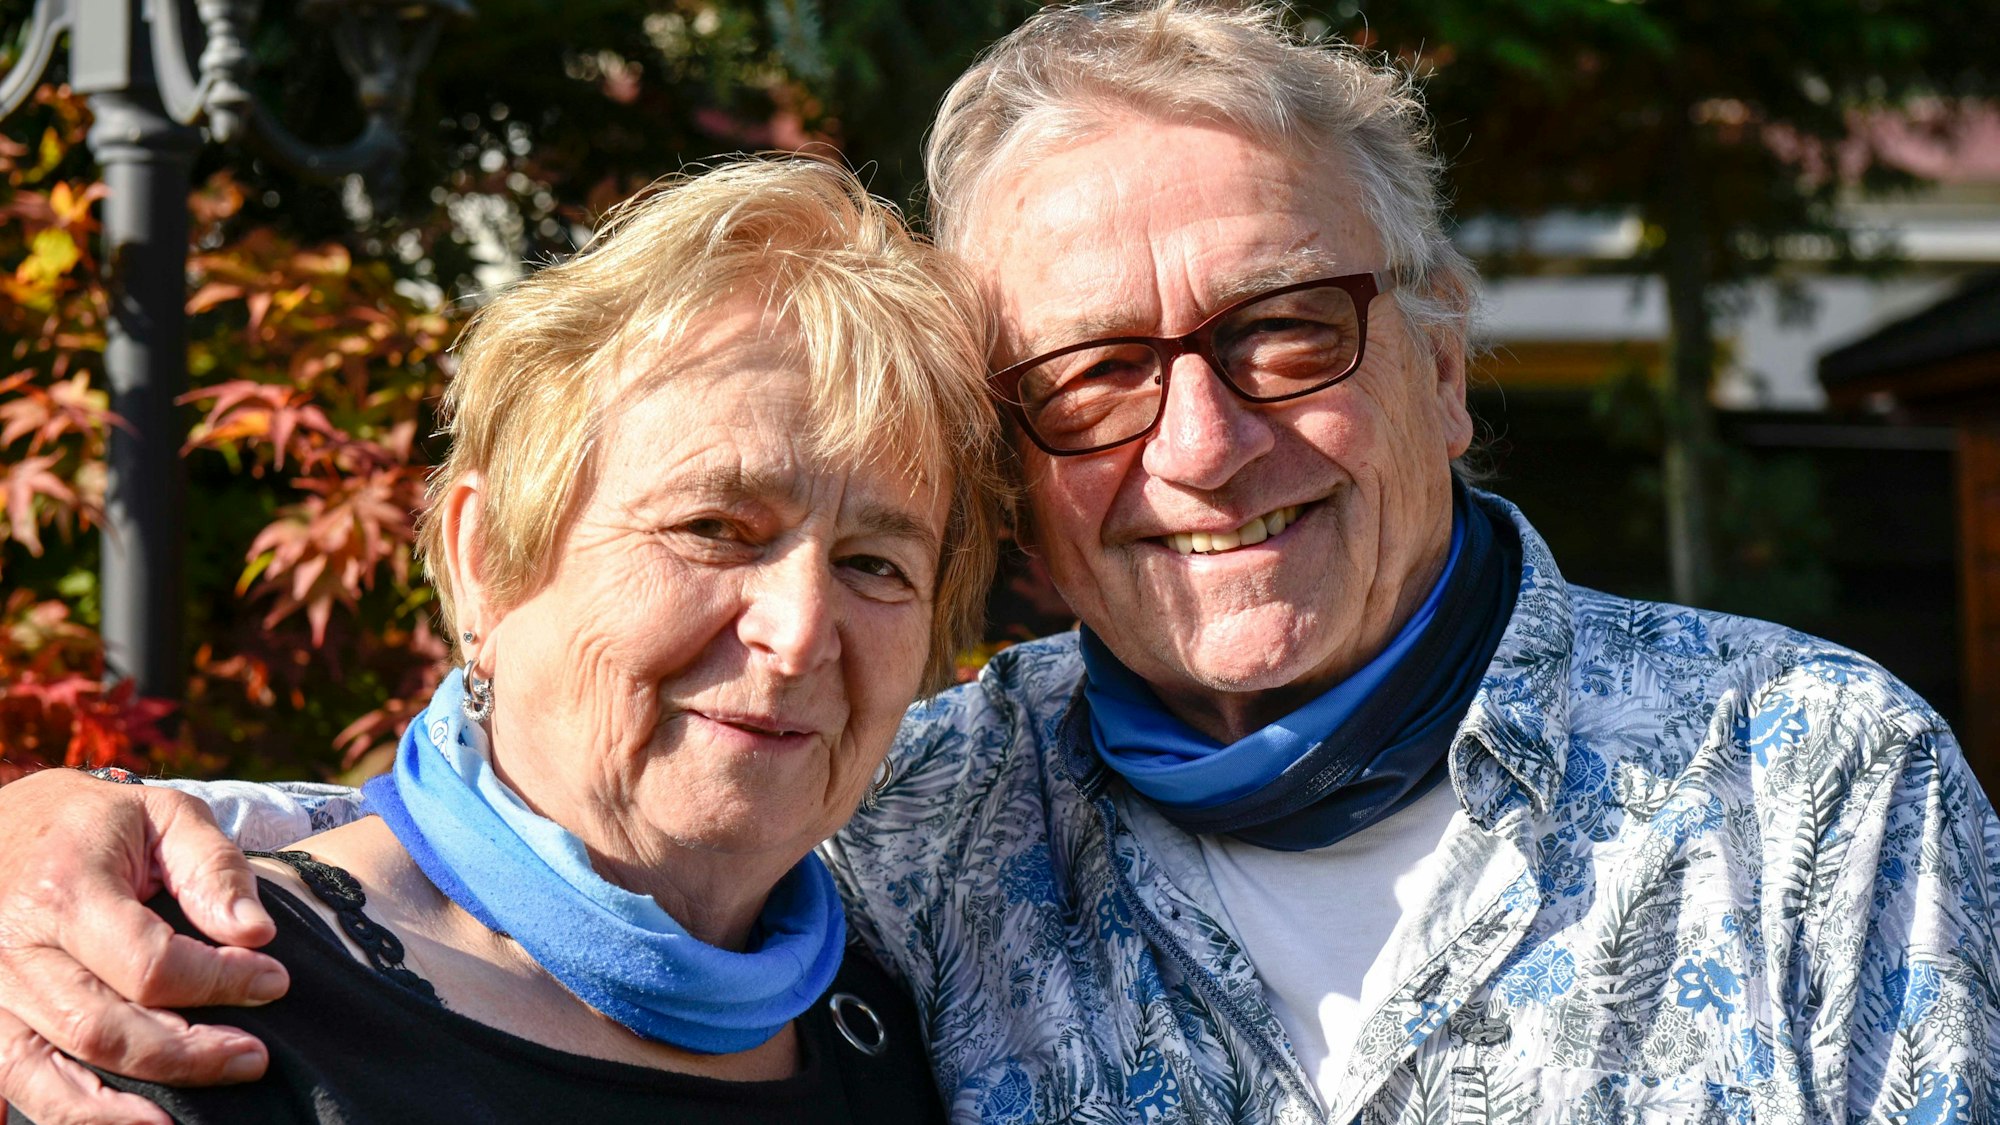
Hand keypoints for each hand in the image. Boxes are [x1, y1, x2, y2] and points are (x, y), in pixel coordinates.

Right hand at [0, 769, 287, 1123]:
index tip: (274, 982)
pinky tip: (130, 1119)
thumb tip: (257, 934)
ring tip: (185, 1120)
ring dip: (121, 1106)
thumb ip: (215, 870)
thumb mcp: (166, 815)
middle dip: (186, 1054)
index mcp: (66, 889)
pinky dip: (69, 1111)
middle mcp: (14, 947)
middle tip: (252, 1057)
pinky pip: (16, 1080)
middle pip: (101, 1027)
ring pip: (48, 1070)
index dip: (220, 982)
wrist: (7, 822)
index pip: (149, 963)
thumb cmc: (98, 821)